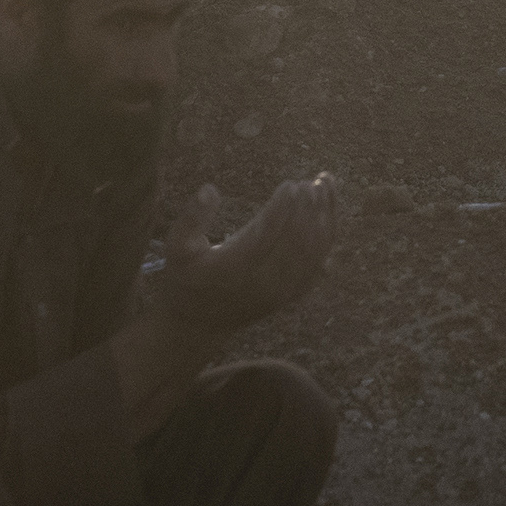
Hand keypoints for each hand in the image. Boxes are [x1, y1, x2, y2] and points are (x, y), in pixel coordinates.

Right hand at [157, 170, 338, 332]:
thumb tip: (209, 188)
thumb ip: (191, 218)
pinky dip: (327, 233)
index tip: (291, 183)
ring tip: (325, 183)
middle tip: (310, 182)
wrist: (199, 323)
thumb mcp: (177, 248)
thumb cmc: (186, 277)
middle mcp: (262, 282)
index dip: (282, 208)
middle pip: (296, 242)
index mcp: (233, 268)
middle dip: (308, 208)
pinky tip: (328, 208)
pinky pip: (317, 261)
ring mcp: (280, 290)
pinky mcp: (291, 293)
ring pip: (313, 251)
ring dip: (324, 216)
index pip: (266, 235)